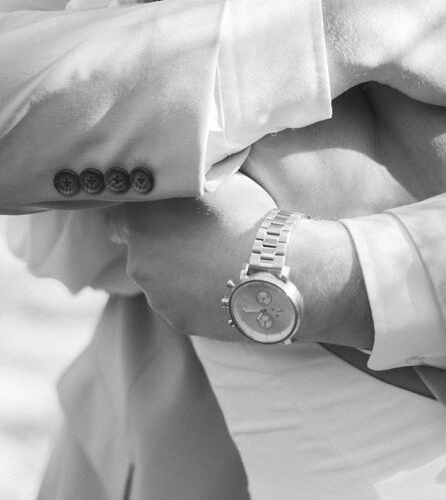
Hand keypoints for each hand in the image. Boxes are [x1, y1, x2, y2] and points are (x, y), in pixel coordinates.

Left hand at [108, 174, 275, 337]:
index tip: (160, 215)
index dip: (140, 216)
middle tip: (202, 238)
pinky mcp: (178, 321)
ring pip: (162, 281)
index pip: (118, 218)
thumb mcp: (212, 183)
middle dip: (164, 245)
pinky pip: (182, 304)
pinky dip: (196, 297)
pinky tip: (222, 287)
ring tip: (218, 265)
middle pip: (143, 251)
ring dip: (180, 273)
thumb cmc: (245, 216)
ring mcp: (157, 296)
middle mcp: (137, 261)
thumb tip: (182, 178)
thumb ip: (184, 185)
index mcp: (140, 222)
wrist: (273, 270)